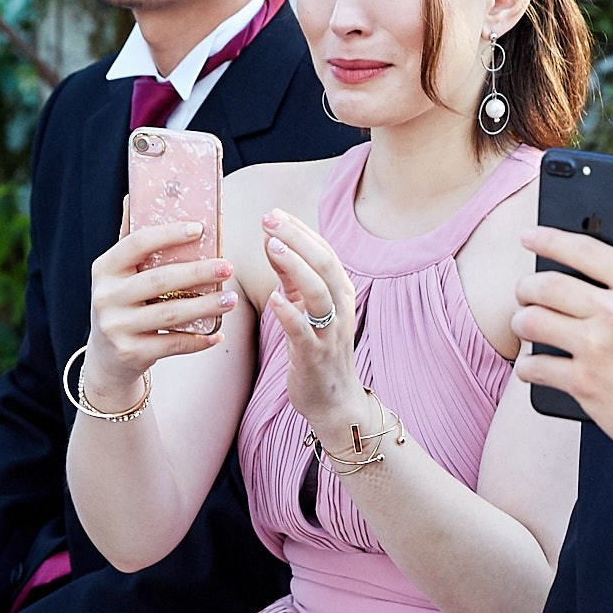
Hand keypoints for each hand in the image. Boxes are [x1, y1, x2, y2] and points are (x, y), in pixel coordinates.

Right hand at [84, 219, 237, 403]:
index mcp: (105, 268)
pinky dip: (198, 340)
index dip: (169, 234)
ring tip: (231, 299)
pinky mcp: (130, 353)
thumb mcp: (120, 273)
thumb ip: (131, 239)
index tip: (201, 229)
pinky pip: (172, 344)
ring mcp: (116, 327)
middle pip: (160, 280)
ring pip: (170, 313)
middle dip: (198, 272)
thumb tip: (135, 194)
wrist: (107, 357)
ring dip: (206, 306)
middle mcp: (106, 296)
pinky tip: (218, 333)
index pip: (137, 243)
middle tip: (229, 266)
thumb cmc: (124, 303)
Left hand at [261, 208, 369, 430]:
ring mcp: (330, 332)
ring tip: (272, 246)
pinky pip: (303, 330)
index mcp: (341, 293)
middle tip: (270, 219)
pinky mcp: (314, 356)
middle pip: (325, 264)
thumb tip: (272, 240)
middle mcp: (341, 308)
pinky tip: (273, 298)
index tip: (275, 212)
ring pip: (319, 292)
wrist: (333, 400)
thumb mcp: (306, 307)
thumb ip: (291, 276)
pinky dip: (289, 312)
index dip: (301, 230)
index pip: (325, 252)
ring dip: (295, 266)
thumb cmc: (317, 349)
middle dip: (298, 238)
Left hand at [513, 208, 612, 469]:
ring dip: (522, 321)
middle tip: (525, 290)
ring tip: (526, 323)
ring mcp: (598, 349)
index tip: (530, 236)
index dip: (549, 238)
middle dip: (527, 285)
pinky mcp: (585, 384)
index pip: (583, 249)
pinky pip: (536, 367)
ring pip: (532, 321)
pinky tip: (533, 364)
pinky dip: (527, 366)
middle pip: (547, 284)